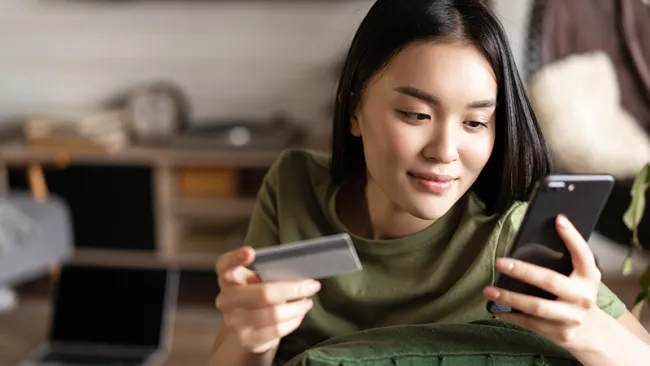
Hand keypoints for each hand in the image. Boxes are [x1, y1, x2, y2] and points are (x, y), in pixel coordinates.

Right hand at [215, 246, 320, 353]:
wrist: (245, 328)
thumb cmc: (256, 295)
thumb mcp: (257, 280)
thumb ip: (269, 273)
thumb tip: (299, 274)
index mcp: (228, 278)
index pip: (225, 265)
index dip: (236, 258)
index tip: (251, 251)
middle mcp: (226, 300)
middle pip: (263, 293)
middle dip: (293, 289)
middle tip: (312, 285)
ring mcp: (234, 322)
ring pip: (274, 314)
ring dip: (297, 307)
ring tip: (307, 302)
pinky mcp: (247, 339)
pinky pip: (277, 330)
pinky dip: (293, 321)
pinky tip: (299, 314)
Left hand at [483, 214, 603, 350]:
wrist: (592, 332)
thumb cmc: (577, 295)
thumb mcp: (579, 278)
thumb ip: (564, 262)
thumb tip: (530, 239)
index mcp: (589, 277)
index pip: (583, 254)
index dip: (572, 237)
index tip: (558, 219)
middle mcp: (582, 297)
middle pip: (550, 281)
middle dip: (523, 271)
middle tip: (500, 262)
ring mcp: (571, 317)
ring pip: (536, 306)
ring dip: (509, 297)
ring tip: (489, 290)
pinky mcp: (559, 333)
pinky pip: (530, 323)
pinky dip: (510, 315)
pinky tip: (495, 309)